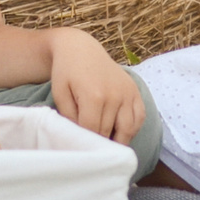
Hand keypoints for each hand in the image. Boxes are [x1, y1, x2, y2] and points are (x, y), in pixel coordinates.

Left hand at [45, 28, 143, 143]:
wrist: (81, 49)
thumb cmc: (66, 72)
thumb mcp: (60, 94)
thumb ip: (68, 118)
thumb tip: (79, 138)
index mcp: (94, 96)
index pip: (92, 131)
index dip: (85, 142)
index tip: (80, 147)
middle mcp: (115, 95)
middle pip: (109, 132)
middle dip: (99, 143)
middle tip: (91, 150)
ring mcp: (127, 93)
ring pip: (128, 130)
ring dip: (118, 141)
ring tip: (108, 147)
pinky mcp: (135, 90)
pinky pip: (139, 118)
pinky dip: (132, 130)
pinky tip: (121, 134)